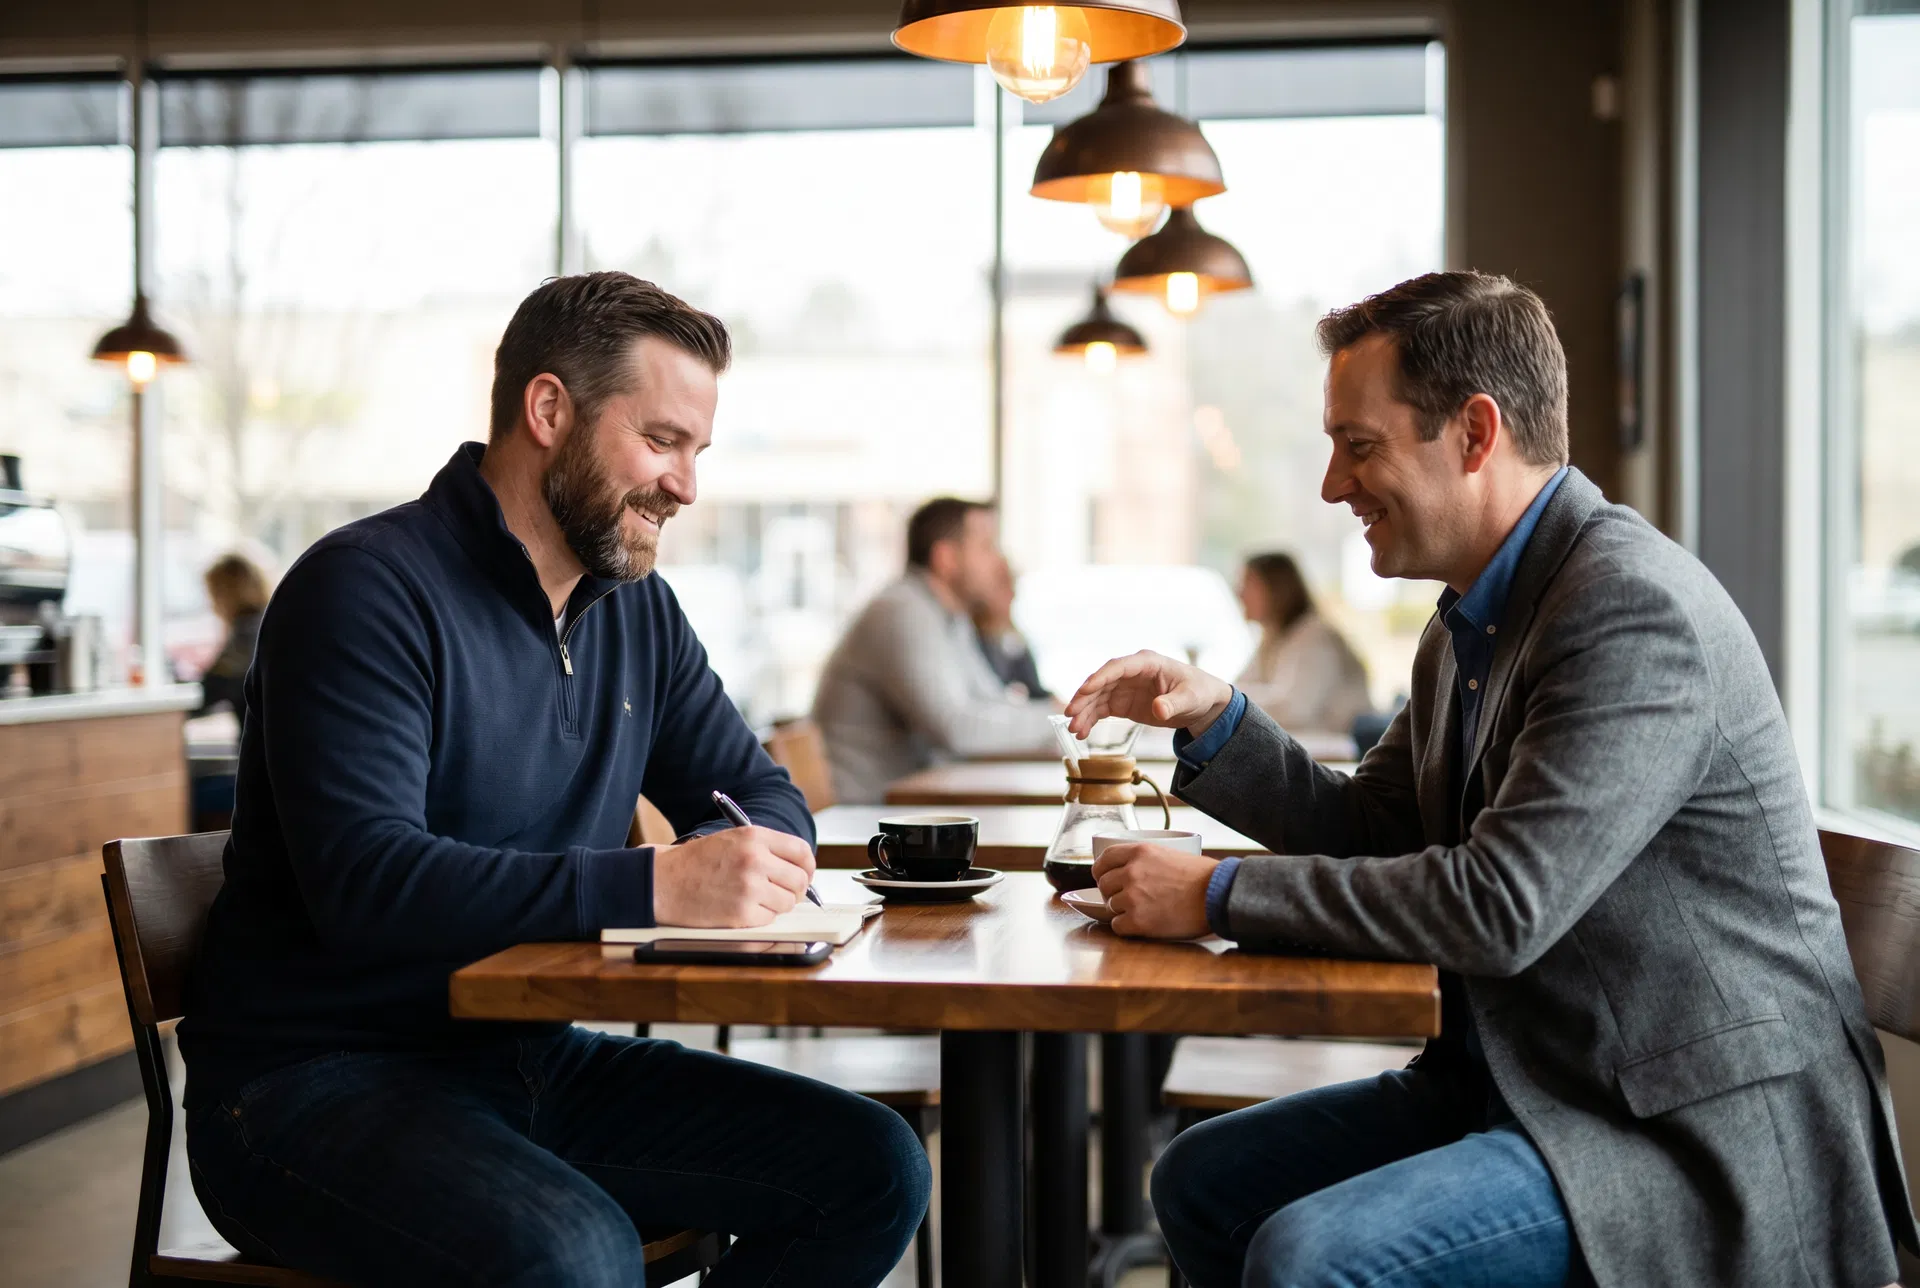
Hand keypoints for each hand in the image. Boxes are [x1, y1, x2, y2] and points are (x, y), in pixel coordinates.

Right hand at [651, 826, 816, 927]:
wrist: (663, 882)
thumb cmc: (697, 862)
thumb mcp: (733, 840)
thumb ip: (767, 849)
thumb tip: (801, 869)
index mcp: (755, 837)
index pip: (802, 852)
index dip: (808, 867)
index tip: (805, 875)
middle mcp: (755, 859)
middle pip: (800, 880)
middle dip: (795, 890)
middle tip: (784, 893)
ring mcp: (749, 887)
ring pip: (787, 902)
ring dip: (777, 904)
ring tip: (755, 899)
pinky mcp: (741, 913)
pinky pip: (769, 919)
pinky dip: (759, 917)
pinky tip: (741, 908)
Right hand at [1065, 650, 1232, 739]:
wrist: (1201, 704)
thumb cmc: (1198, 692)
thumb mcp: (1189, 699)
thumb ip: (1173, 704)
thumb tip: (1158, 709)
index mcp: (1146, 663)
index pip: (1117, 667)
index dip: (1100, 678)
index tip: (1084, 690)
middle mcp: (1131, 673)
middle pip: (1101, 683)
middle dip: (1084, 699)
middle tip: (1070, 715)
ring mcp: (1124, 687)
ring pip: (1097, 698)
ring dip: (1084, 712)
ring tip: (1074, 730)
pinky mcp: (1123, 702)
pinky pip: (1101, 709)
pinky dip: (1090, 720)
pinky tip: (1082, 732)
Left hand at [1093, 843, 1217, 938]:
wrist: (1218, 896)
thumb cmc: (1203, 877)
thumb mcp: (1171, 854)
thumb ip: (1147, 860)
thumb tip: (1130, 869)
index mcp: (1139, 852)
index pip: (1105, 858)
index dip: (1101, 869)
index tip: (1103, 876)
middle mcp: (1132, 872)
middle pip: (1104, 884)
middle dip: (1112, 892)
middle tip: (1127, 898)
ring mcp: (1133, 897)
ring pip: (1111, 906)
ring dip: (1123, 910)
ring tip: (1145, 911)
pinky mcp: (1138, 921)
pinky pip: (1118, 926)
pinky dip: (1127, 927)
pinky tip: (1142, 925)